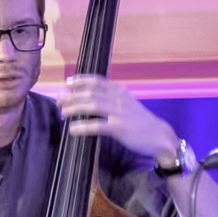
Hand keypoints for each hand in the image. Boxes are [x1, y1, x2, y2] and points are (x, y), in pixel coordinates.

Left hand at [62, 74, 182, 166]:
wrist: (159, 136)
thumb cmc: (138, 120)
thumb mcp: (125, 104)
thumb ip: (108, 99)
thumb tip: (85, 96)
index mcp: (120, 92)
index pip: (97, 81)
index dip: (80, 80)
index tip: (67, 83)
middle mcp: (119, 99)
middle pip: (91, 93)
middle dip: (72, 96)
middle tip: (58, 101)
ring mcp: (120, 113)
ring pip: (92, 106)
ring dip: (74, 108)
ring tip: (62, 113)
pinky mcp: (120, 128)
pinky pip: (98, 126)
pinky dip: (83, 127)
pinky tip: (72, 129)